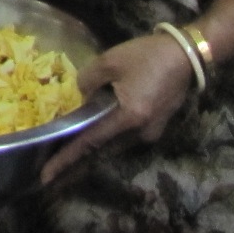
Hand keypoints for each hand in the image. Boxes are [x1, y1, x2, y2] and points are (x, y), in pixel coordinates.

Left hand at [38, 33, 196, 185]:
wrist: (187, 56)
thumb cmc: (147, 55)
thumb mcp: (109, 61)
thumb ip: (88, 82)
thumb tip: (81, 98)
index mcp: (129, 117)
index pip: (90, 143)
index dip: (66, 160)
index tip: (46, 176)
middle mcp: (140, 133)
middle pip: (102, 152)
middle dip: (75, 165)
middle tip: (50, 176)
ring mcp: (150, 134)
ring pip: (114, 147)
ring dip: (91, 152)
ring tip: (66, 159)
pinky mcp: (154, 128)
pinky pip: (124, 138)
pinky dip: (106, 140)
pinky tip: (93, 136)